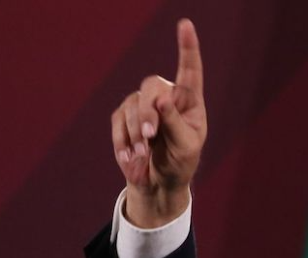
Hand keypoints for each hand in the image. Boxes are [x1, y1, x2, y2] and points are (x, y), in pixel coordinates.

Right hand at [111, 18, 205, 227]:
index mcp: (189, 102)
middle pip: (151, 87)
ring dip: (137, 134)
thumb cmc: (180, 162)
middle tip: (150, 138)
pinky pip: (118, 122)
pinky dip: (124, 142)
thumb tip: (161, 100)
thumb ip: (175, 123)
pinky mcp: (124, 117)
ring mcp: (143, 104)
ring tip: (143, 156)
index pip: (189, 71)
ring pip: (132, 106)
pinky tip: (131, 159)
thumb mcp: (186, 146)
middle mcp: (166, 96)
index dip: (187, 47)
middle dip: (148, 113)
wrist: (159, 181)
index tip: (185, 25)